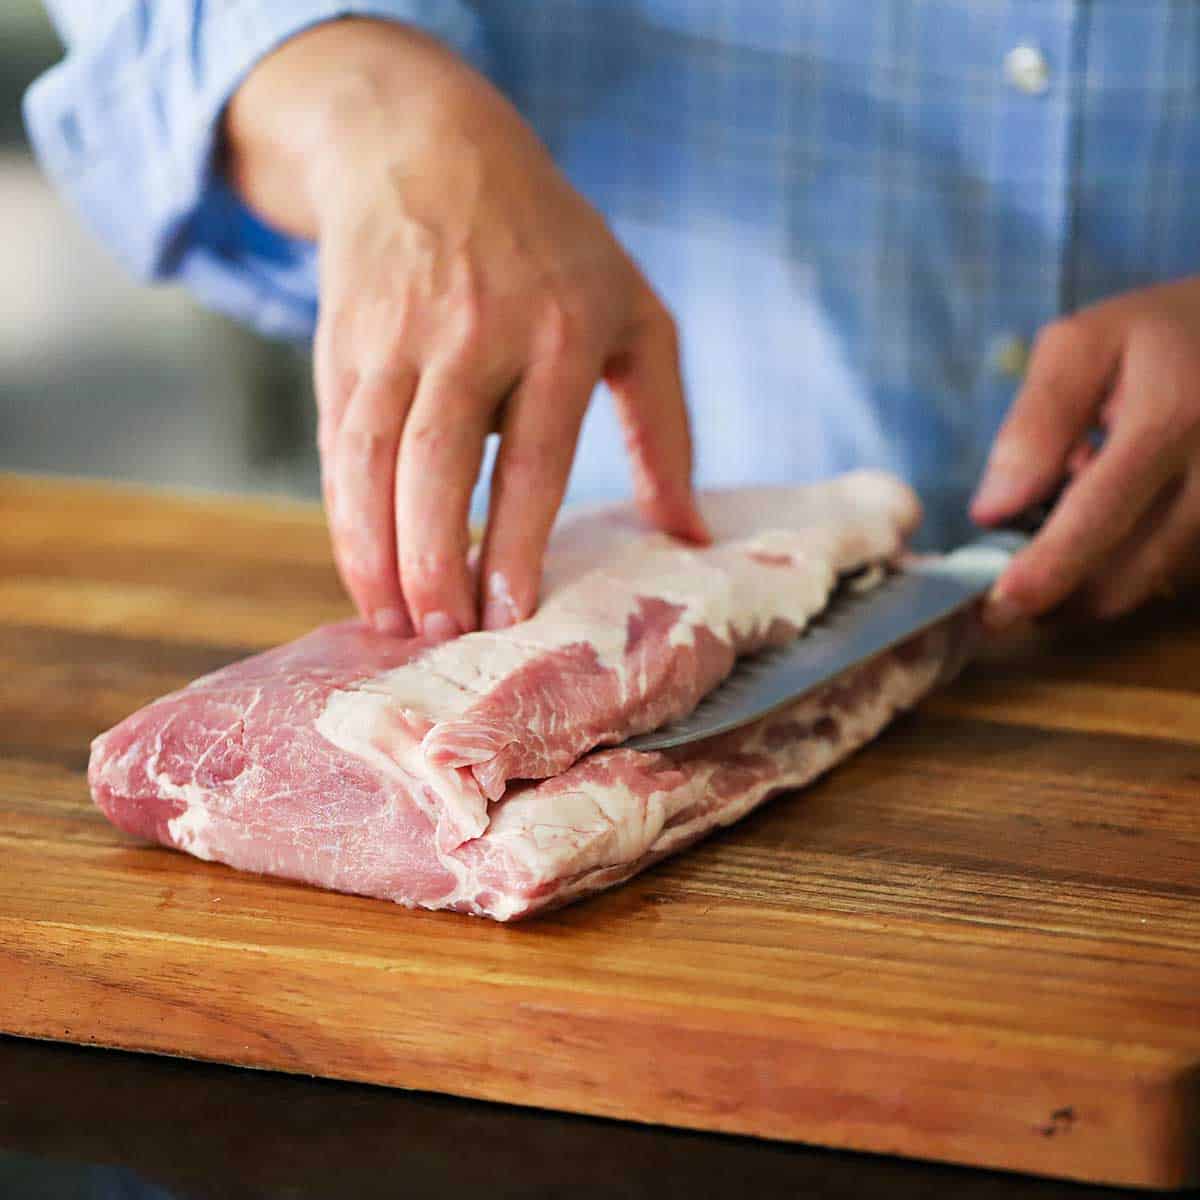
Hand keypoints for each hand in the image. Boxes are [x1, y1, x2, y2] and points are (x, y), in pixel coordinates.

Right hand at [225, 19, 706, 637]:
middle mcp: (475, 331)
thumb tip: (691, 536)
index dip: (515, 542)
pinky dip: (343, 512)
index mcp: (562, 330)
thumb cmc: (552, 250)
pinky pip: (337, 441)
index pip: (534, 456)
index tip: (509, 617)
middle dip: (432, 558)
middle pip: (439, 461)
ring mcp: (400, 333)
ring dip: (373, 548)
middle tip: (441, 636)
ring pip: (371, 456)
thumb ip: (666, 427)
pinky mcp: (344, 341)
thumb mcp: (636, 315)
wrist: (428, 147)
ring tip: (390, 622)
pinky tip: (360, 566)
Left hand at [971, 278, 1199, 625]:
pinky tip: (1114, 527)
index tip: (1001, 604)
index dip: (1047, 568)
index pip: (1100, 514)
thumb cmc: (1158, 335)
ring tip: (1071, 524)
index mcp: (1171, 419)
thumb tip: (994, 509)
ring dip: (1092, 583)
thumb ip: (1035, 424)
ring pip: (1151, 584)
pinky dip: (1128, 570)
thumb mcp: (1081, 345)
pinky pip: (1175, 576)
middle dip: (1061, 594)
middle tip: (1013, 580)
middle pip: (1129, 572)